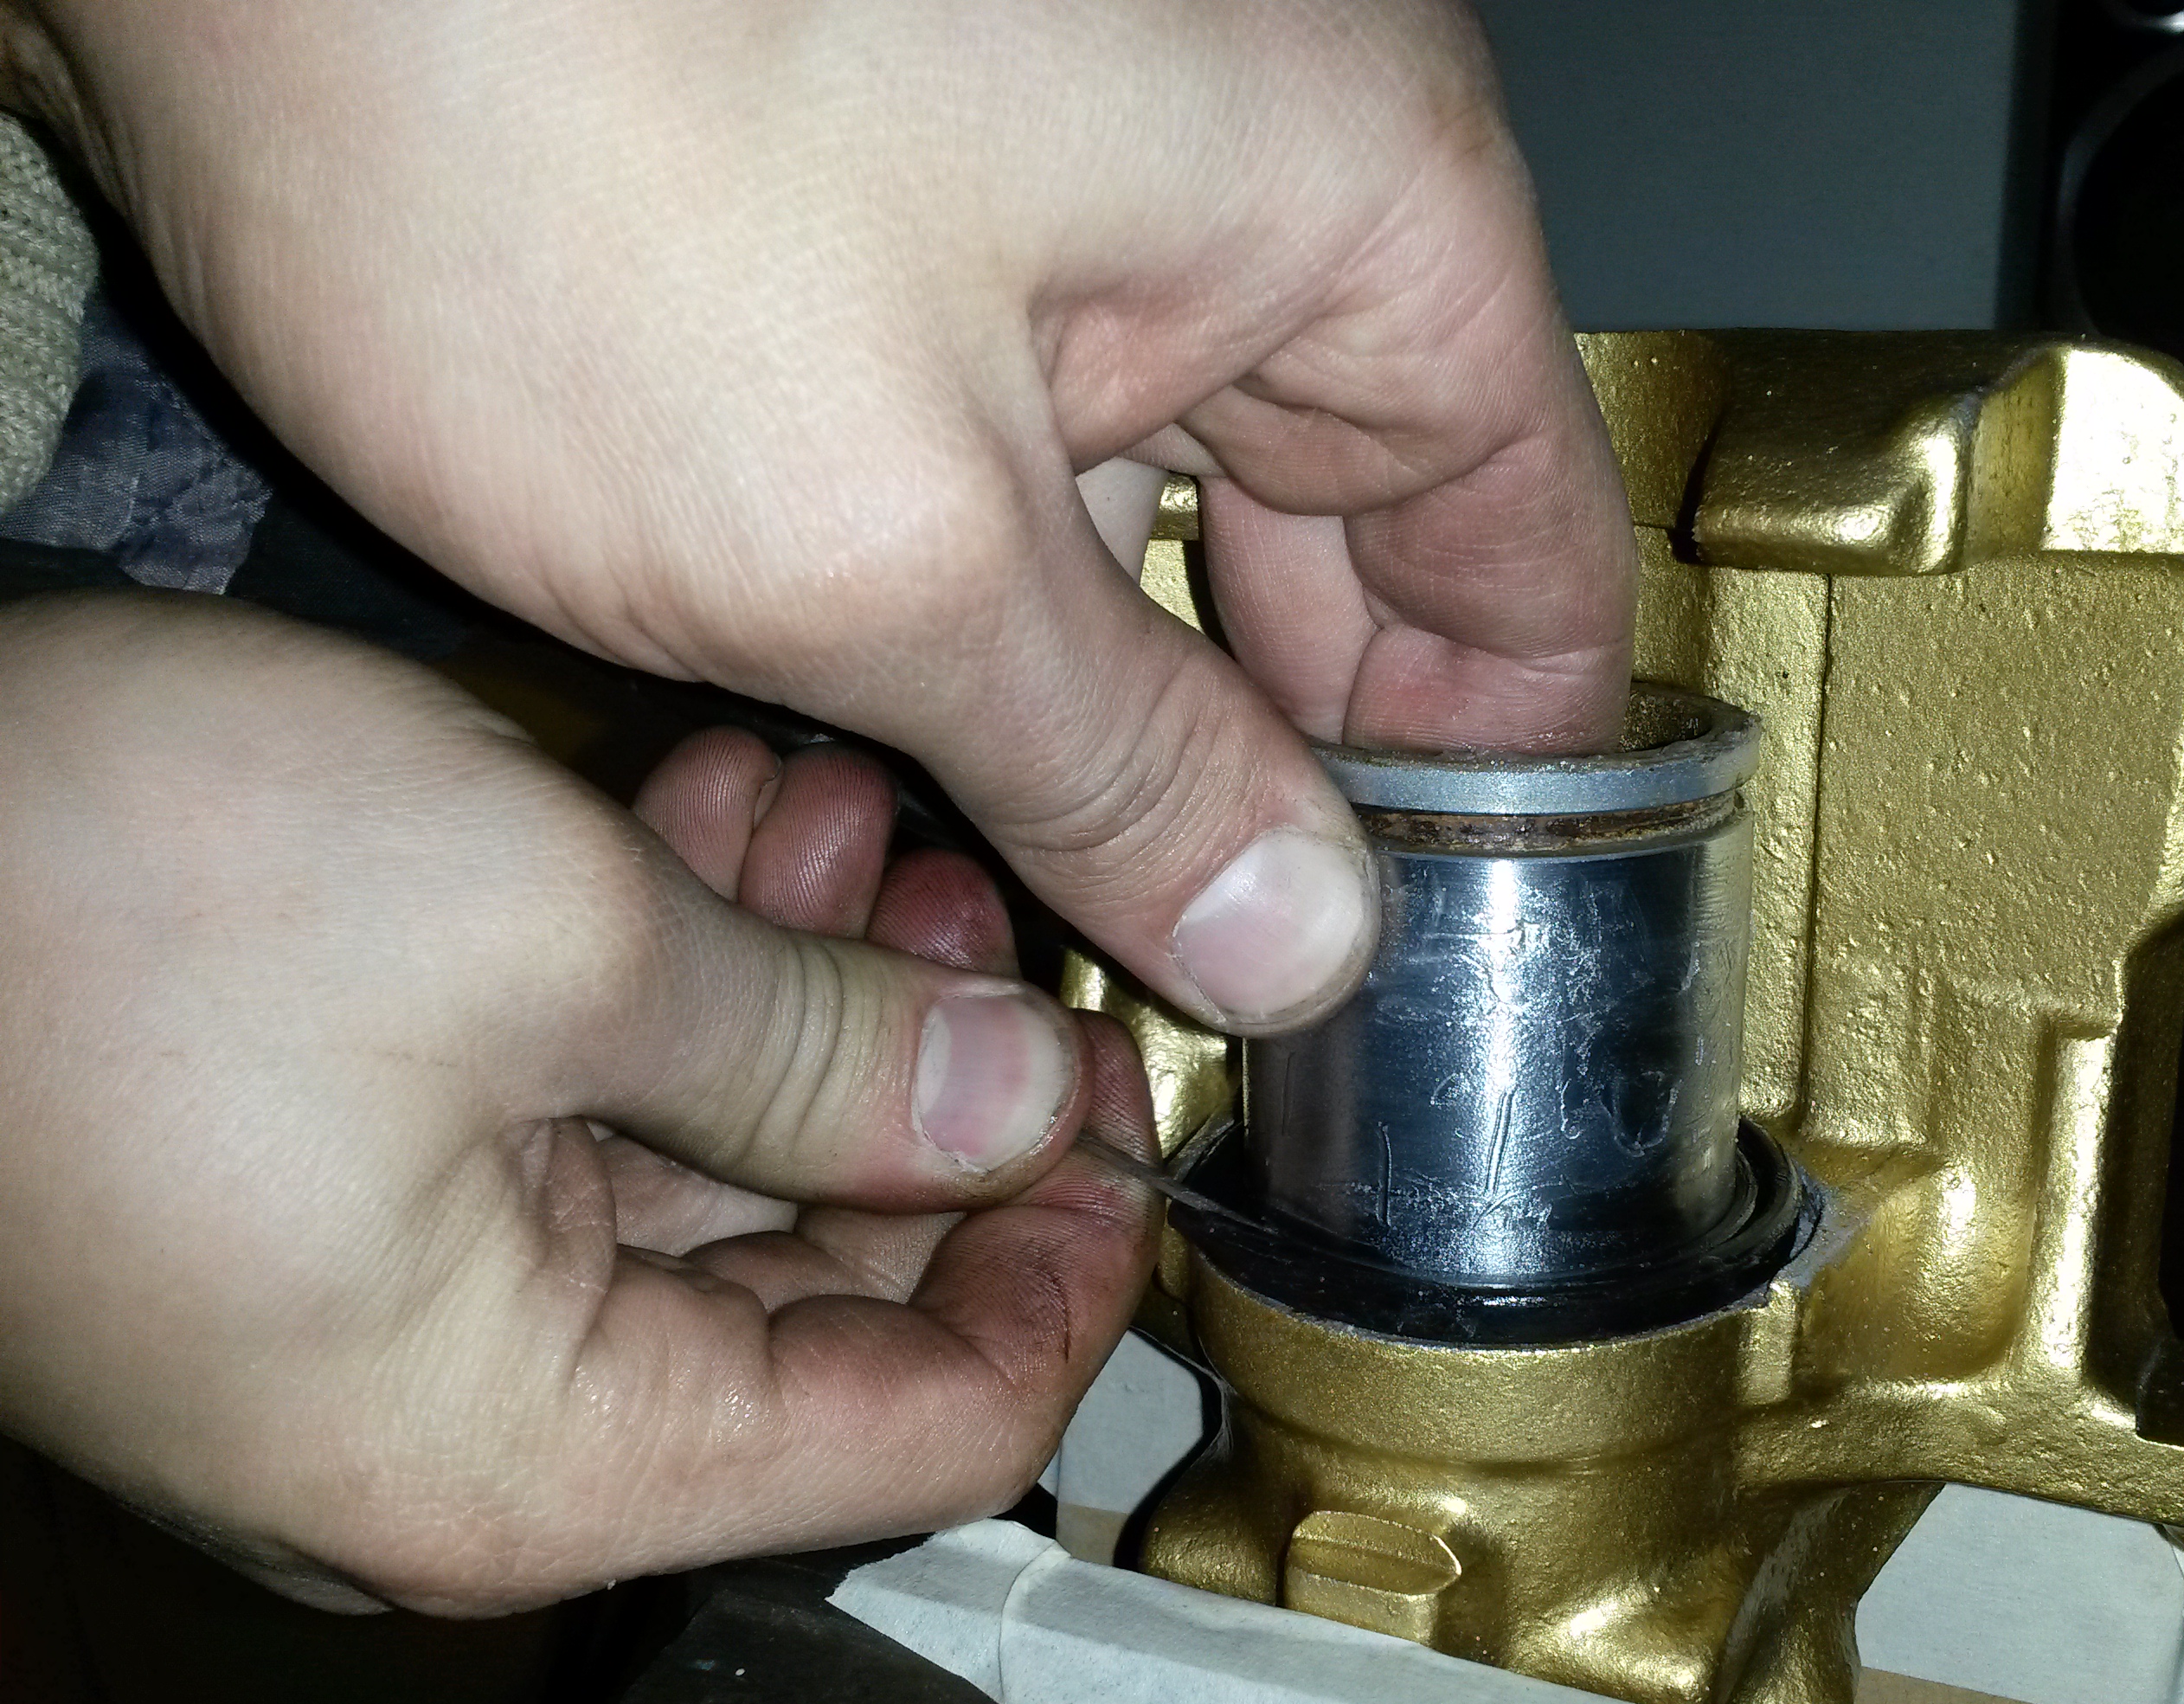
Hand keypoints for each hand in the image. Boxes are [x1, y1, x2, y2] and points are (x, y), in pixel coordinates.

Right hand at [0, 593, 1155, 1613]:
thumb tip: (1030, 1105)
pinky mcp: (331, 1200)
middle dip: (930, 1089)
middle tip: (1003, 904)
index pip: (922, 1437)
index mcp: (537, 1464)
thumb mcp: (543, 943)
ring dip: (808, 998)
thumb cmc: (112, 908)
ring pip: (705, 1181)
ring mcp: (391, 1320)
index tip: (1130, 1107)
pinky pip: (570, 1122)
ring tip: (869, 809)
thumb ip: (827, 1049)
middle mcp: (471, 1437)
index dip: (1061, 1276)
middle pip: (823, 1302)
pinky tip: (738, 817)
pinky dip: (670, 981)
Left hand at [4, 0, 1635, 1031]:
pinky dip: (964, 626)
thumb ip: (1125, 768)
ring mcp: (1058, 197)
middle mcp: (1233, 187)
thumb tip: (1290, 931)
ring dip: (1089, 734)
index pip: (1528, 561)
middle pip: (1349, 565)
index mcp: (1345, 213)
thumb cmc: (538, 103)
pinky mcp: (893, 226)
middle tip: (1184, 1002)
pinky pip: (1003, 471)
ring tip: (1020, 921)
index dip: (1485, 797)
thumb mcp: (882, 543)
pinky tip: (896, 776)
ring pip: (1156, 541)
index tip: (1405, 983)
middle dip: (1261, 796)